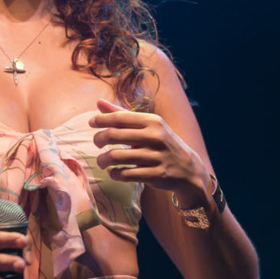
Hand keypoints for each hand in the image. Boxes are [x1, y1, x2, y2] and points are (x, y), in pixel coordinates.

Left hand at [90, 98, 208, 205]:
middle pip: (114, 135)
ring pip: (117, 157)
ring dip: (103, 160)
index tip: (91, 123)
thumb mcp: (148, 126)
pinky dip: (115, 174)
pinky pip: (126, 175)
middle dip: (99, 139)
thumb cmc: (162, 144)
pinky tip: (113, 172)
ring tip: (102, 161)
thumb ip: (123, 115)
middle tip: (96, 143)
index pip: (120, 117)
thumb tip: (99, 103)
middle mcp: (156, 137)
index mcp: (153, 121)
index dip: (101, 119)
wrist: (188, 169)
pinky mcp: (156, 175)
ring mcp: (156, 157)